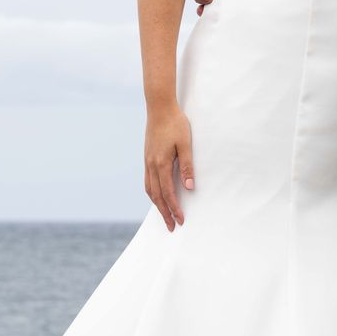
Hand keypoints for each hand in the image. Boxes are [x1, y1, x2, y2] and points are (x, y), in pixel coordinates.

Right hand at [144, 106, 194, 230]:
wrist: (159, 108)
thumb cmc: (175, 124)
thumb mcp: (186, 144)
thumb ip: (187, 166)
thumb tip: (189, 188)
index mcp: (160, 164)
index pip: (168, 193)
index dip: (174, 208)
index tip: (181, 220)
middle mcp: (151, 165)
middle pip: (156, 196)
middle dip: (164, 213)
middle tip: (172, 227)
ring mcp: (147, 162)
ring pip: (149, 190)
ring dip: (157, 205)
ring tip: (165, 216)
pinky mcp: (147, 158)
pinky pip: (147, 181)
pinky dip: (152, 193)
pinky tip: (157, 196)